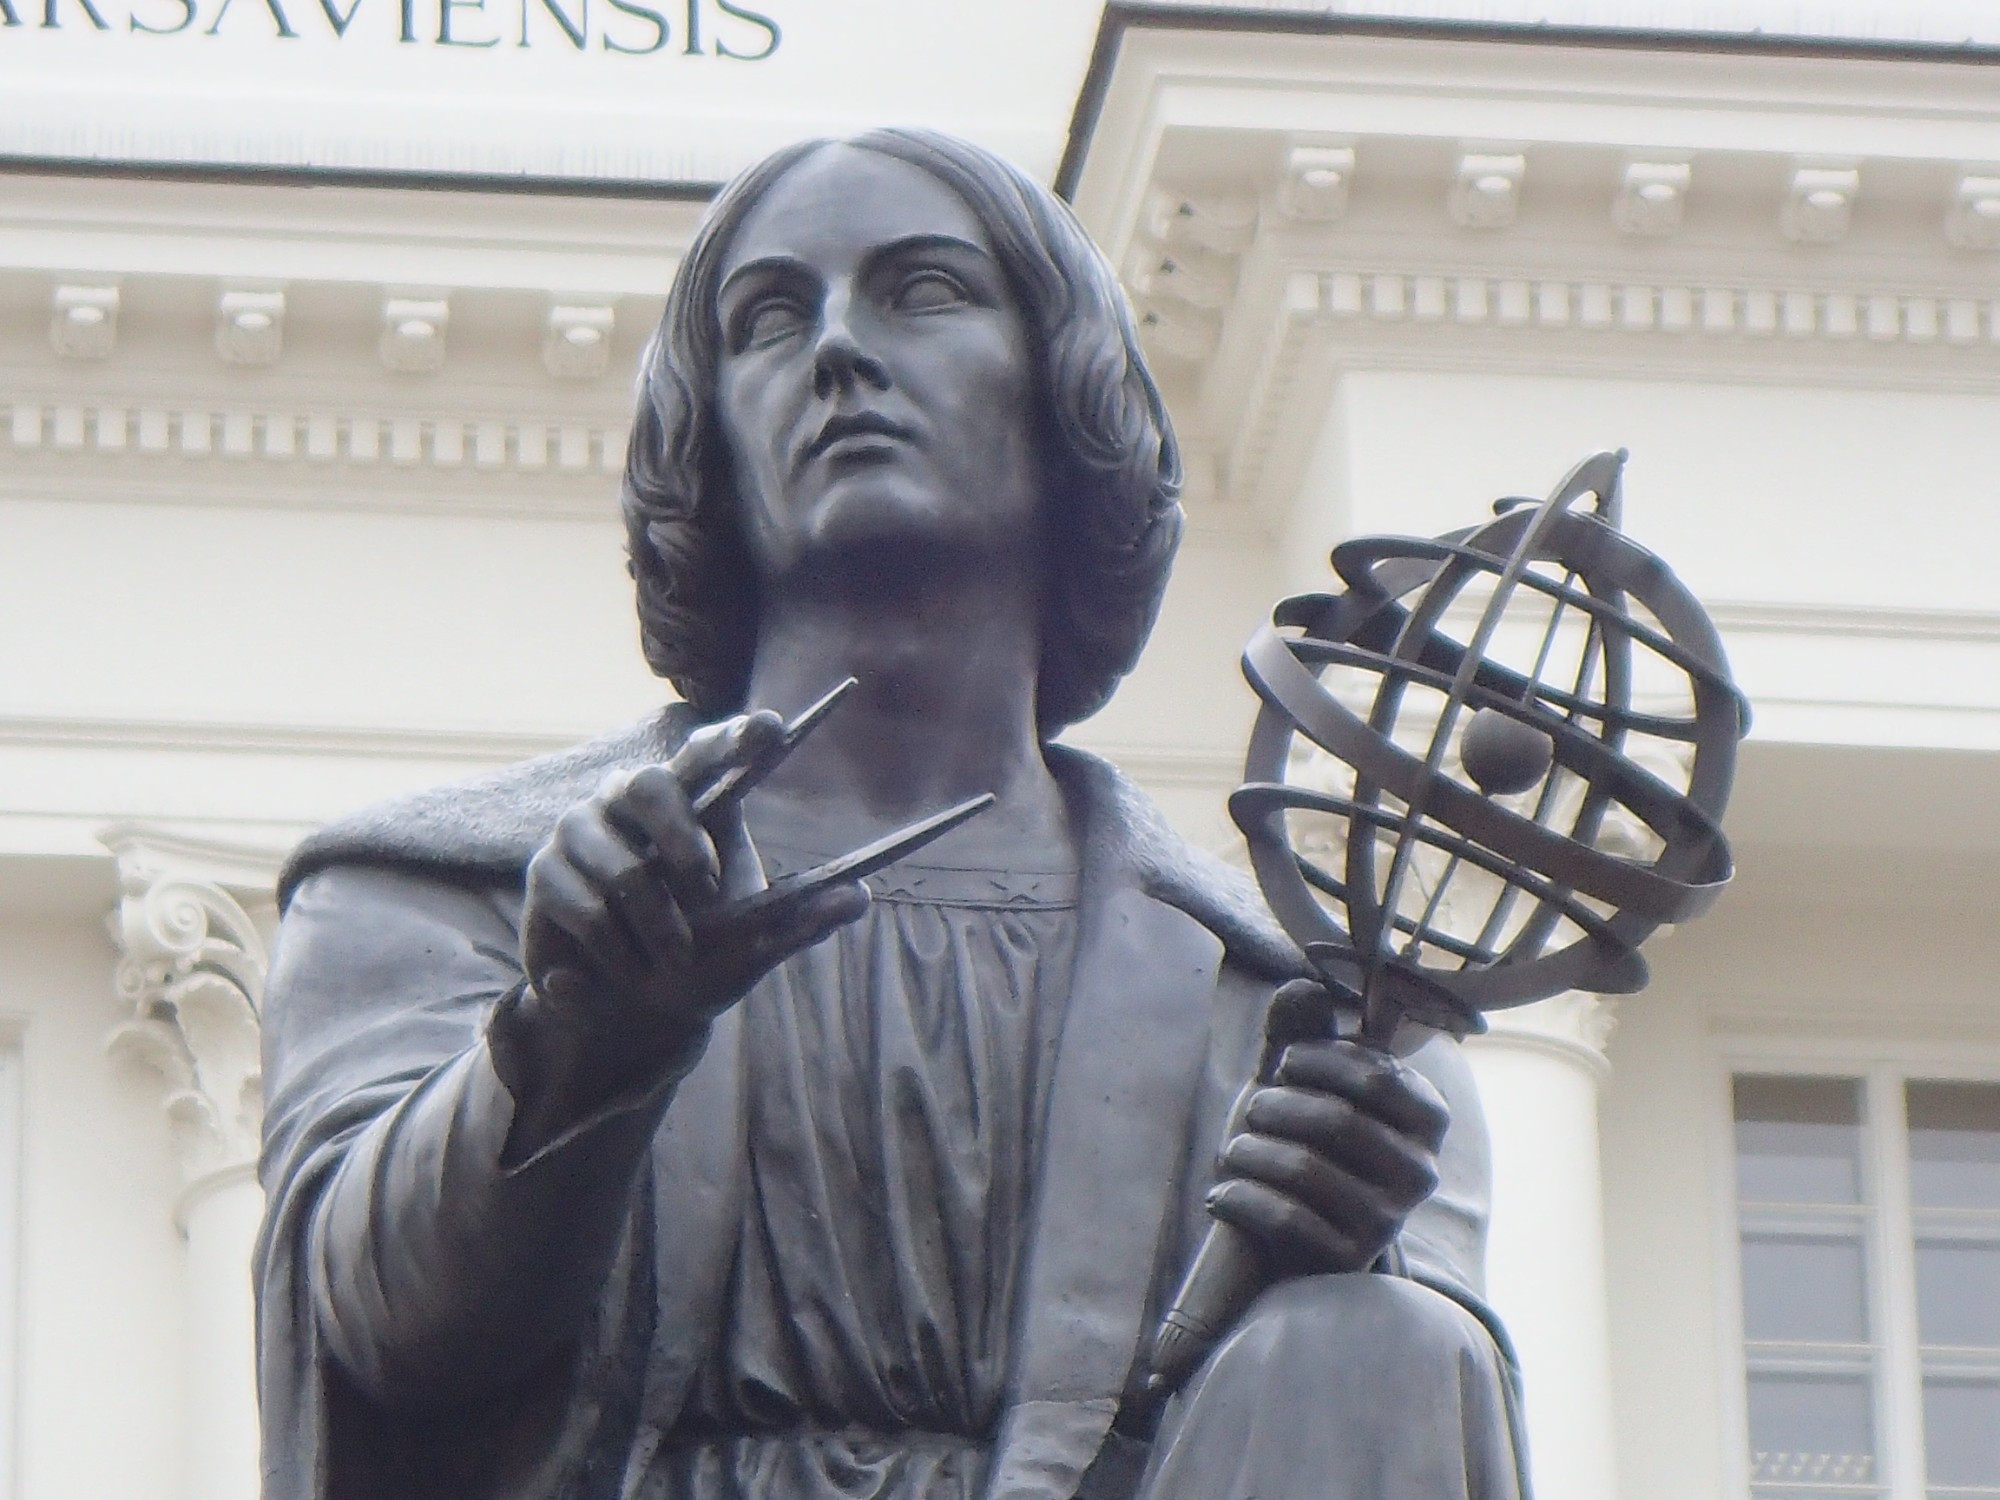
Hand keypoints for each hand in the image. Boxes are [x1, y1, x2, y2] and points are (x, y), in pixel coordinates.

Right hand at [497, 711, 869, 1134]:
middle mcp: (631, 798)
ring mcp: (582, 829)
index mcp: (691, 802)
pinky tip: (627, 970)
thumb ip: (802, 920)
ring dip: (659, 926)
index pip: (711, 754)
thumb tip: (861, 897)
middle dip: (683, 838)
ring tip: (676, 958)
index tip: (774, 727)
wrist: (626, 1009)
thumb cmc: (698, 958)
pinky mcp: (547, 872)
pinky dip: (618, 952)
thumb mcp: (753, 945)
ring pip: (627, 868)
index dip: (737, 738)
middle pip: (654, 784)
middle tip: (709, 888)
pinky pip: (589, 910)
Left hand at [1207, 1036, 1448, 1275]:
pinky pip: (1285, 1219)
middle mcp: (1420, 1172)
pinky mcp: (1348, 1259)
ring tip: (1233, 1150)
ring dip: (1249, 1151)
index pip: (1375, 1075)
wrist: (1295, 1231)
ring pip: (1303, 1168)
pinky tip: (1221, 1193)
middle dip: (1276, 1106)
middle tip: (1254, 1108)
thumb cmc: (1303, 1139)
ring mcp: (1387, 1220)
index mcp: (1425, 1117)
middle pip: (1335, 1119)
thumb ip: (1301, 1033)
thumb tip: (1301, 985)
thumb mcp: (1302, 1083)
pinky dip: (1240, 1197)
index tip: (1286, 1063)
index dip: (1317, 1059)